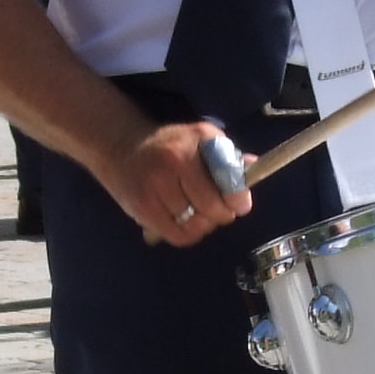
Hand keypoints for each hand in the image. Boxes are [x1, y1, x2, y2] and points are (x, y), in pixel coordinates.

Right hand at [102, 117, 250, 249]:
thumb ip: (227, 155)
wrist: (121, 148)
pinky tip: (188, 224)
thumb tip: (253, 168)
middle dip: (222, 214)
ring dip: (204, 224)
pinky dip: (189, 234)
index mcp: (194, 141)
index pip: (225, 174)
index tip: (240, 205)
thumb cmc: (169, 145)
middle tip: (221, 211)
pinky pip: (177, 235)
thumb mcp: (200, 138)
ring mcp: (155, 186)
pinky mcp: (143, 208)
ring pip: (194, 223)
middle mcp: (173, 161)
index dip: (237, 196)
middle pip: (211, 205)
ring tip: (201, 214)